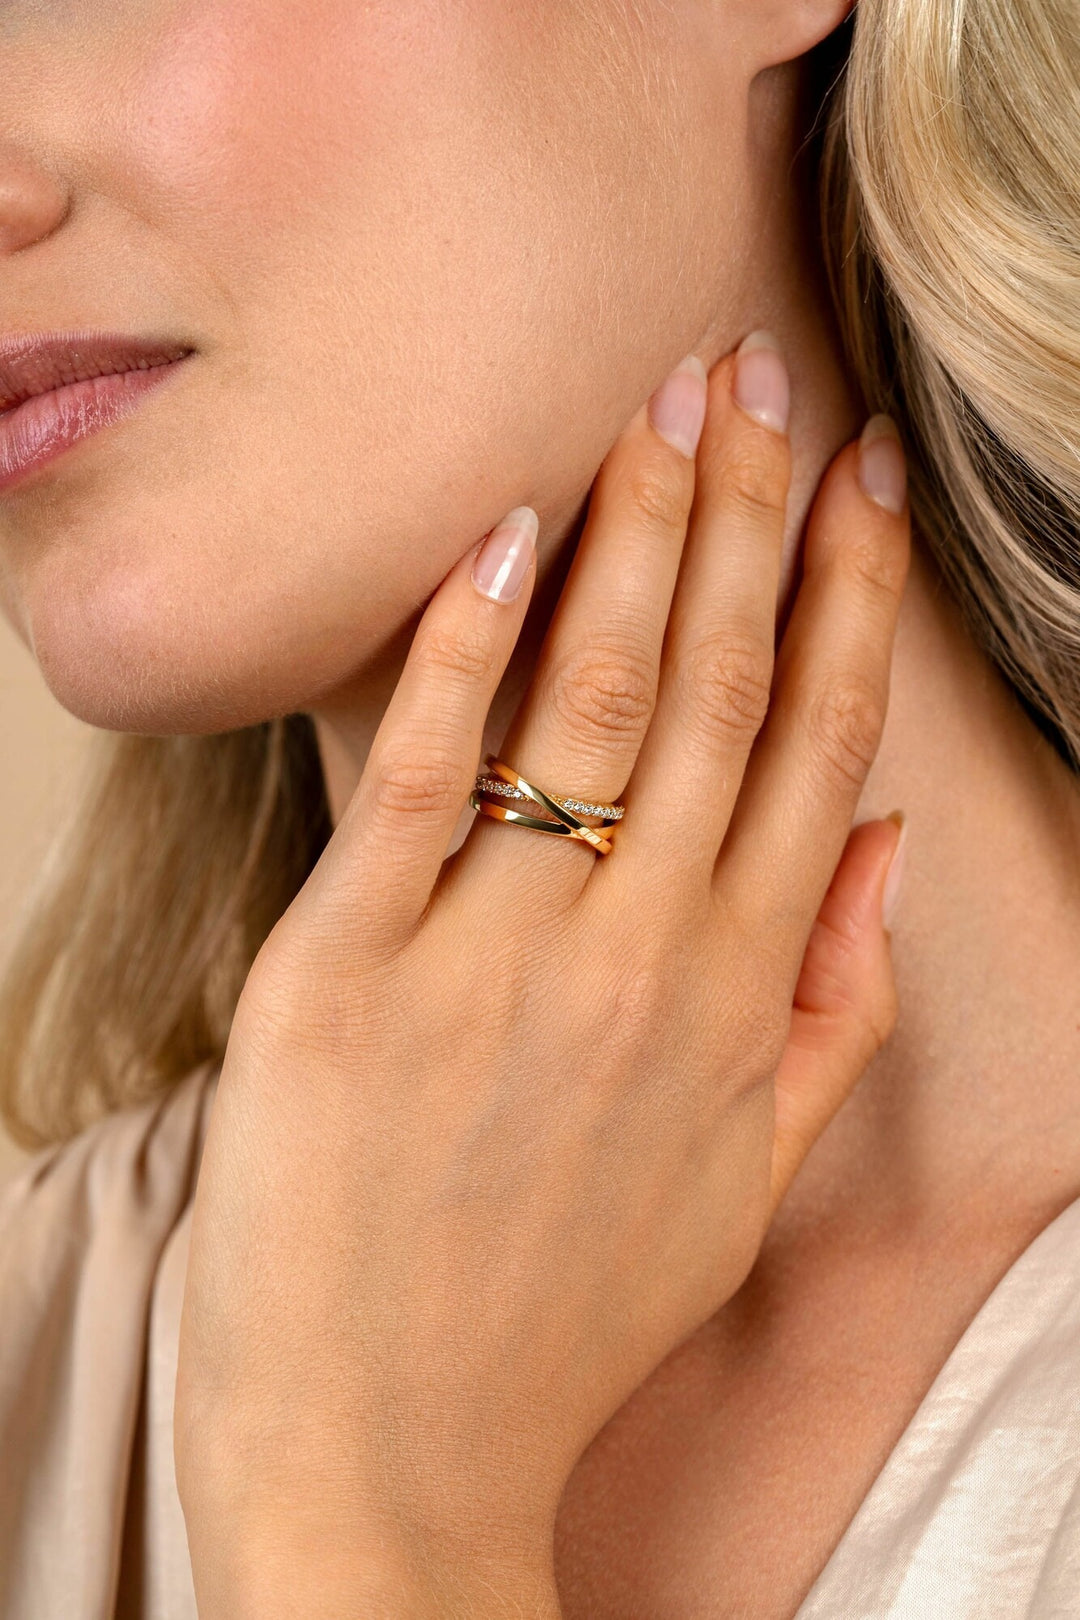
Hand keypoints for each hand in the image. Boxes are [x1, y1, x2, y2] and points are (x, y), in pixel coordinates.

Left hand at [175, 336, 909, 1618]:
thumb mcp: (747, 1178)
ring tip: (663, 408)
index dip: (846, 593)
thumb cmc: (570, 1309)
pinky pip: (421, 775)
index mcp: (740, 993)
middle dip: (744, 514)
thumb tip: (884, 854)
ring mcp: (495, 953)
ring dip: (632, 539)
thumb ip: (836, 1012)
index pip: (816, 743)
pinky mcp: (349, 968)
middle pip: (712, 687)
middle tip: (756, 375)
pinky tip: (502, 533)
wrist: (397, 1448)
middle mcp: (639, 952)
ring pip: (588, 701)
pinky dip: (463, 646)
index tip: (861, 476)